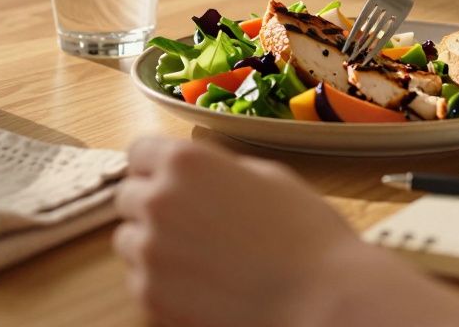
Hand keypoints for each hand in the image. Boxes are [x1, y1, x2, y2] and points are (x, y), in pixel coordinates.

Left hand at [112, 137, 458, 326]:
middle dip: (161, 208)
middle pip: (133, 196)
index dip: (163, 169)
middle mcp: (159, 202)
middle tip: (207, 229)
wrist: (324, 309)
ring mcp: (151, 254)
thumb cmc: (315, 241)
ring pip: (135, 243)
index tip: (178, 181)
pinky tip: (218, 290)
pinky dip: (171, 288)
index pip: (141, 150)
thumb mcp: (277, 181)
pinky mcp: (153, 303)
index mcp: (188, 160)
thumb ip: (228, 166)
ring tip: (219, 263)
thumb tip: (203, 160)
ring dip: (163, 249)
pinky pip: (147, 286)